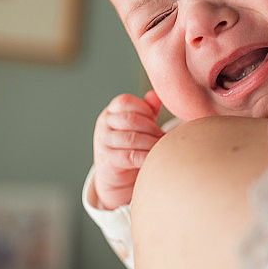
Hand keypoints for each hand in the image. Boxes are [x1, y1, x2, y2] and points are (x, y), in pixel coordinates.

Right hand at [92, 90, 163, 208]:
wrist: (117, 174)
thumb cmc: (132, 144)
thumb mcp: (140, 124)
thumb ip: (148, 109)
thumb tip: (155, 95)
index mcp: (111, 111)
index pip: (125, 101)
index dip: (144, 108)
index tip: (154, 118)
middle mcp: (104, 124)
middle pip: (130, 119)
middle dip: (151, 128)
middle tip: (163, 136)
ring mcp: (104, 142)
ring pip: (131, 138)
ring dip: (151, 143)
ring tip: (161, 147)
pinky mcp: (108, 160)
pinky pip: (130, 156)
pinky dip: (145, 156)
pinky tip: (154, 158)